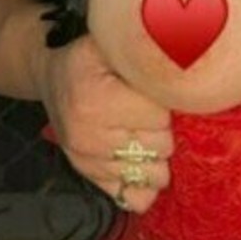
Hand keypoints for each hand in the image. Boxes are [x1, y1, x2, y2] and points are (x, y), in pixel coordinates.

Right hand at [39, 32, 173, 214]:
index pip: (159, 115)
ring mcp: (89, 162)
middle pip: (159, 146)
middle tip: (160, 113)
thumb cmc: (90, 58)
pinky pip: (131, 197)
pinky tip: (149, 167)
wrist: (54, 78)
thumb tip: (186, 55)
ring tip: (156, 138)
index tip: (162, 92)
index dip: (169, 102)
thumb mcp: (109, 42)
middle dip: (168, 129)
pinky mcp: (90, 177)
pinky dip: (146, 186)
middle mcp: (89, 137)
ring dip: (161, 158)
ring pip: (150, 175)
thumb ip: (143, 50)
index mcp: (96, 100)